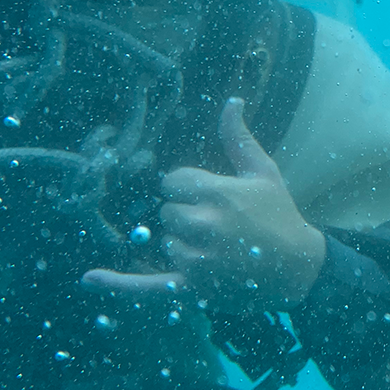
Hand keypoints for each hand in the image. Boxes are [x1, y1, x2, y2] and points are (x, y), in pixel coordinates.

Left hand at [83, 98, 327, 311]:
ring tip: (217, 247)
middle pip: (167, 211)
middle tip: (218, 224)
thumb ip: (239, 138)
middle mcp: (206, 225)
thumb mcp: (263, 172)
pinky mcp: (193, 288)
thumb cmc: (281, 215)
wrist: (299, 269)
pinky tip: (89, 278)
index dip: (188, 186)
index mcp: (219, 193)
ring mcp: (199, 260)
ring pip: (165, 241)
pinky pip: (147, 285)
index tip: (210, 196)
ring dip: (183, 243)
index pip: (172, 181)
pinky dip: (119, 283)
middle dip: (186, 214)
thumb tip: (232, 100)